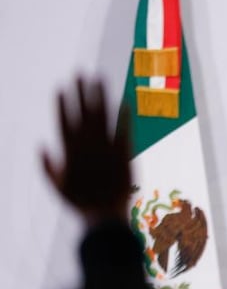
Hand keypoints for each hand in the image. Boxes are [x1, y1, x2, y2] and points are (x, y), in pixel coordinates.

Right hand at [42, 77, 130, 223]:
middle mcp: (88, 147)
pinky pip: (124, 131)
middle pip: (84, 113)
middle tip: (80, 72)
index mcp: (70, 152)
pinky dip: (124, 116)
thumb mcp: (56, 187)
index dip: (63, 105)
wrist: (105, 216)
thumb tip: (41, 146)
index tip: (61, 87)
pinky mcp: (124, 155)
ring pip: (103, 117)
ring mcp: (106, 149)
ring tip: (99, 78)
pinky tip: (124, 101)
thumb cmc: (80, 203)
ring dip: (100, 96)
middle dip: (81, 92)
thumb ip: (47, 166)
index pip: (64, 122)